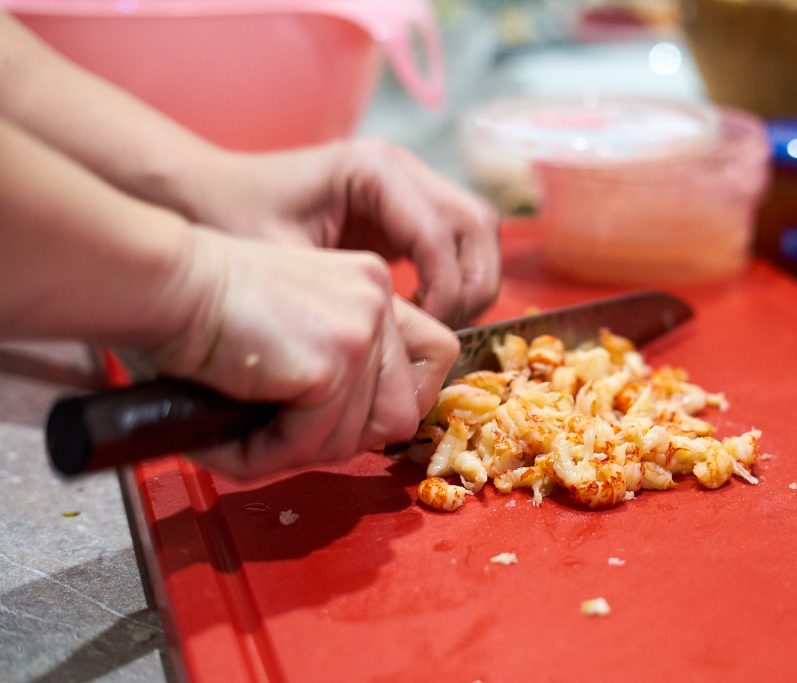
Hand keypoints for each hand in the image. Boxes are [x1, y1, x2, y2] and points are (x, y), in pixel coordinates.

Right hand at [147, 228, 458, 478]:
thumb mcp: (293, 328)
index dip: (400, 400)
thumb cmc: (203, 308)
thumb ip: (337, 367)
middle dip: (345, 440)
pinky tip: (231, 437)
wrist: (163, 282)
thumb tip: (357, 436)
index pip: (435, 355)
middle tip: (287, 437)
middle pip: (405, 410)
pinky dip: (268, 455)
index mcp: (372, 287)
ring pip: (360, 437)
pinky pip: (315, 442)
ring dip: (301, 452)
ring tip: (247, 436)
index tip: (350, 418)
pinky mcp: (334, 360)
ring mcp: (361, 328)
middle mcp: (378, 299)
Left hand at [184, 140, 500, 328]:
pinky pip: (456, 242)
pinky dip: (453, 278)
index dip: (445, 290)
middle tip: (435, 331)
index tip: (420, 332)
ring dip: (470, 282)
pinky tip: (418, 313)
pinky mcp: (406, 209)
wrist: (205, 192)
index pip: (442, 233)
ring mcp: (409, 184)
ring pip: (479, 231)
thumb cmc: (233, 221)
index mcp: (374, 169)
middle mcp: (402, 167)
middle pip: (479, 224)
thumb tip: (402, 349)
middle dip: (471, 285)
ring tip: (431, 325)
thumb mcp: (282, 264)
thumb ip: (342, 302)